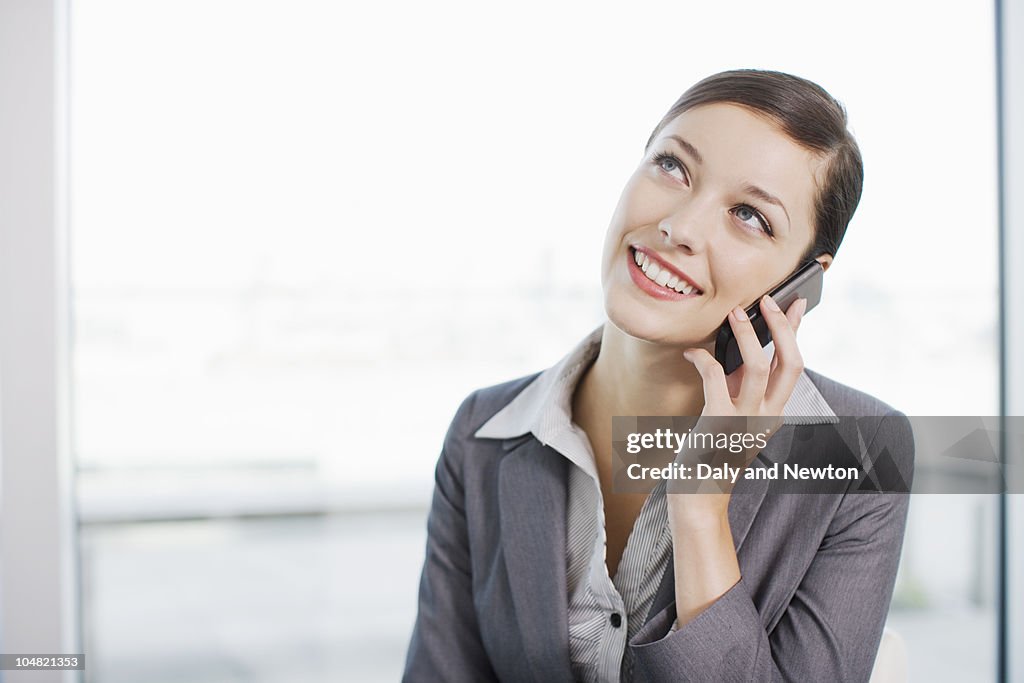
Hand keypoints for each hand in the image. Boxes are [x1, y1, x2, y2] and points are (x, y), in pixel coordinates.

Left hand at [670, 295, 806, 512]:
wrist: (700, 489)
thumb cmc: (714, 447)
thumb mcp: (736, 411)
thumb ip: (741, 382)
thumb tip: (742, 342)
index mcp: (775, 411)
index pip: (794, 365)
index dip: (796, 331)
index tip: (797, 302)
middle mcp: (767, 415)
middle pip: (791, 363)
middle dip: (782, 327)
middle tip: (767, 300)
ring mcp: (745, 420)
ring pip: (756, 366)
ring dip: (745, 335)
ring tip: (733, 314)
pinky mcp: (718, 422)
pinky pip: (714, 378)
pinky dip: (703, 359)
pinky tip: (692, 353)